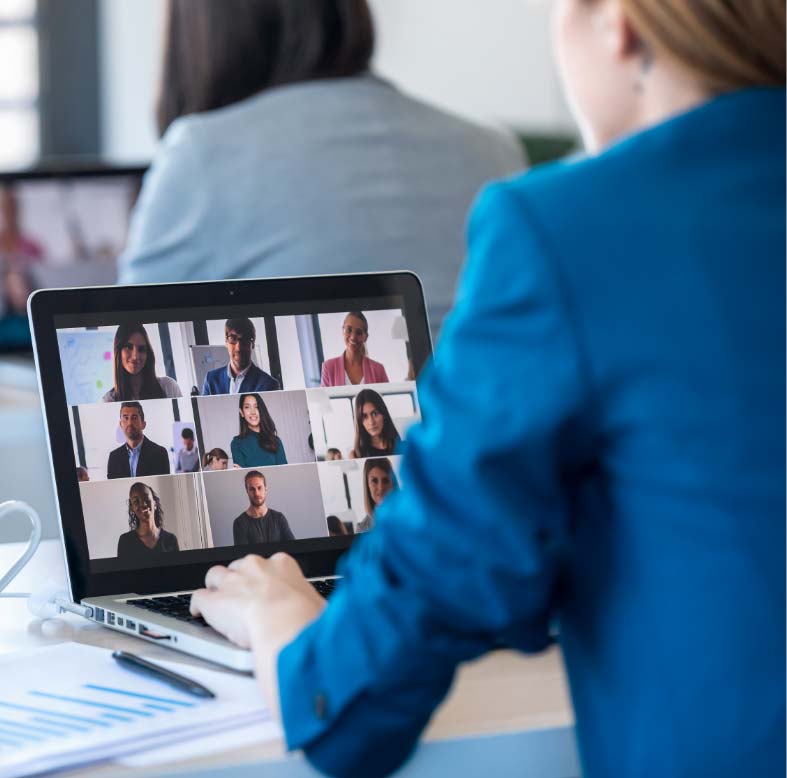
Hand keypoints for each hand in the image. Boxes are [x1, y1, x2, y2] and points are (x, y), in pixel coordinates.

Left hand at [190, 554, 325, 714]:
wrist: (285, 625)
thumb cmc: (307, 618)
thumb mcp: (318, 604)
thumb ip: (313, 606)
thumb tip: (326, 618)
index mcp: (283, 564)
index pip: (269, 564)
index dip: (264, 578)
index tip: (266, 589)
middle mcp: (255, 567)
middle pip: (240, 566)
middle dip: (239, 581)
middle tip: (243, 598)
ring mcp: (233, 582)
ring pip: (215, 576)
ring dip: (216, 588)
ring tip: (217, 601)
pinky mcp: (214, 601)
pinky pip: (198, 598)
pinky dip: (197, 606)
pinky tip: (198, 614)